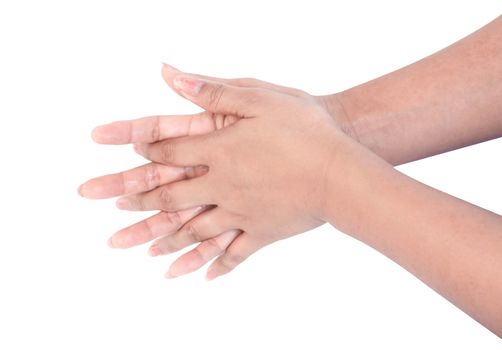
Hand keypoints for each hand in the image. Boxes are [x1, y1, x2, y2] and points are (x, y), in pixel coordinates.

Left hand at [113, 71, 353, 279]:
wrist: (339, 172)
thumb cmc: (305, 129)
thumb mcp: (260, 98)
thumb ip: (214, 92)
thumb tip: (173, 77)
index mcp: (219, 151)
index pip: (171, 151)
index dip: (147, 150)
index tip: (130, 154)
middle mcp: (222, 186)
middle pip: (172, 197)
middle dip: (142, 202)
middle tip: (118, 209)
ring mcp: (241, 213)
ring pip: (195, 231)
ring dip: (168, 240)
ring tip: (146, 251)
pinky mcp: (263, 231)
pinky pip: (236, 254)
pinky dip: (219, 265)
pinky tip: (205, 276)